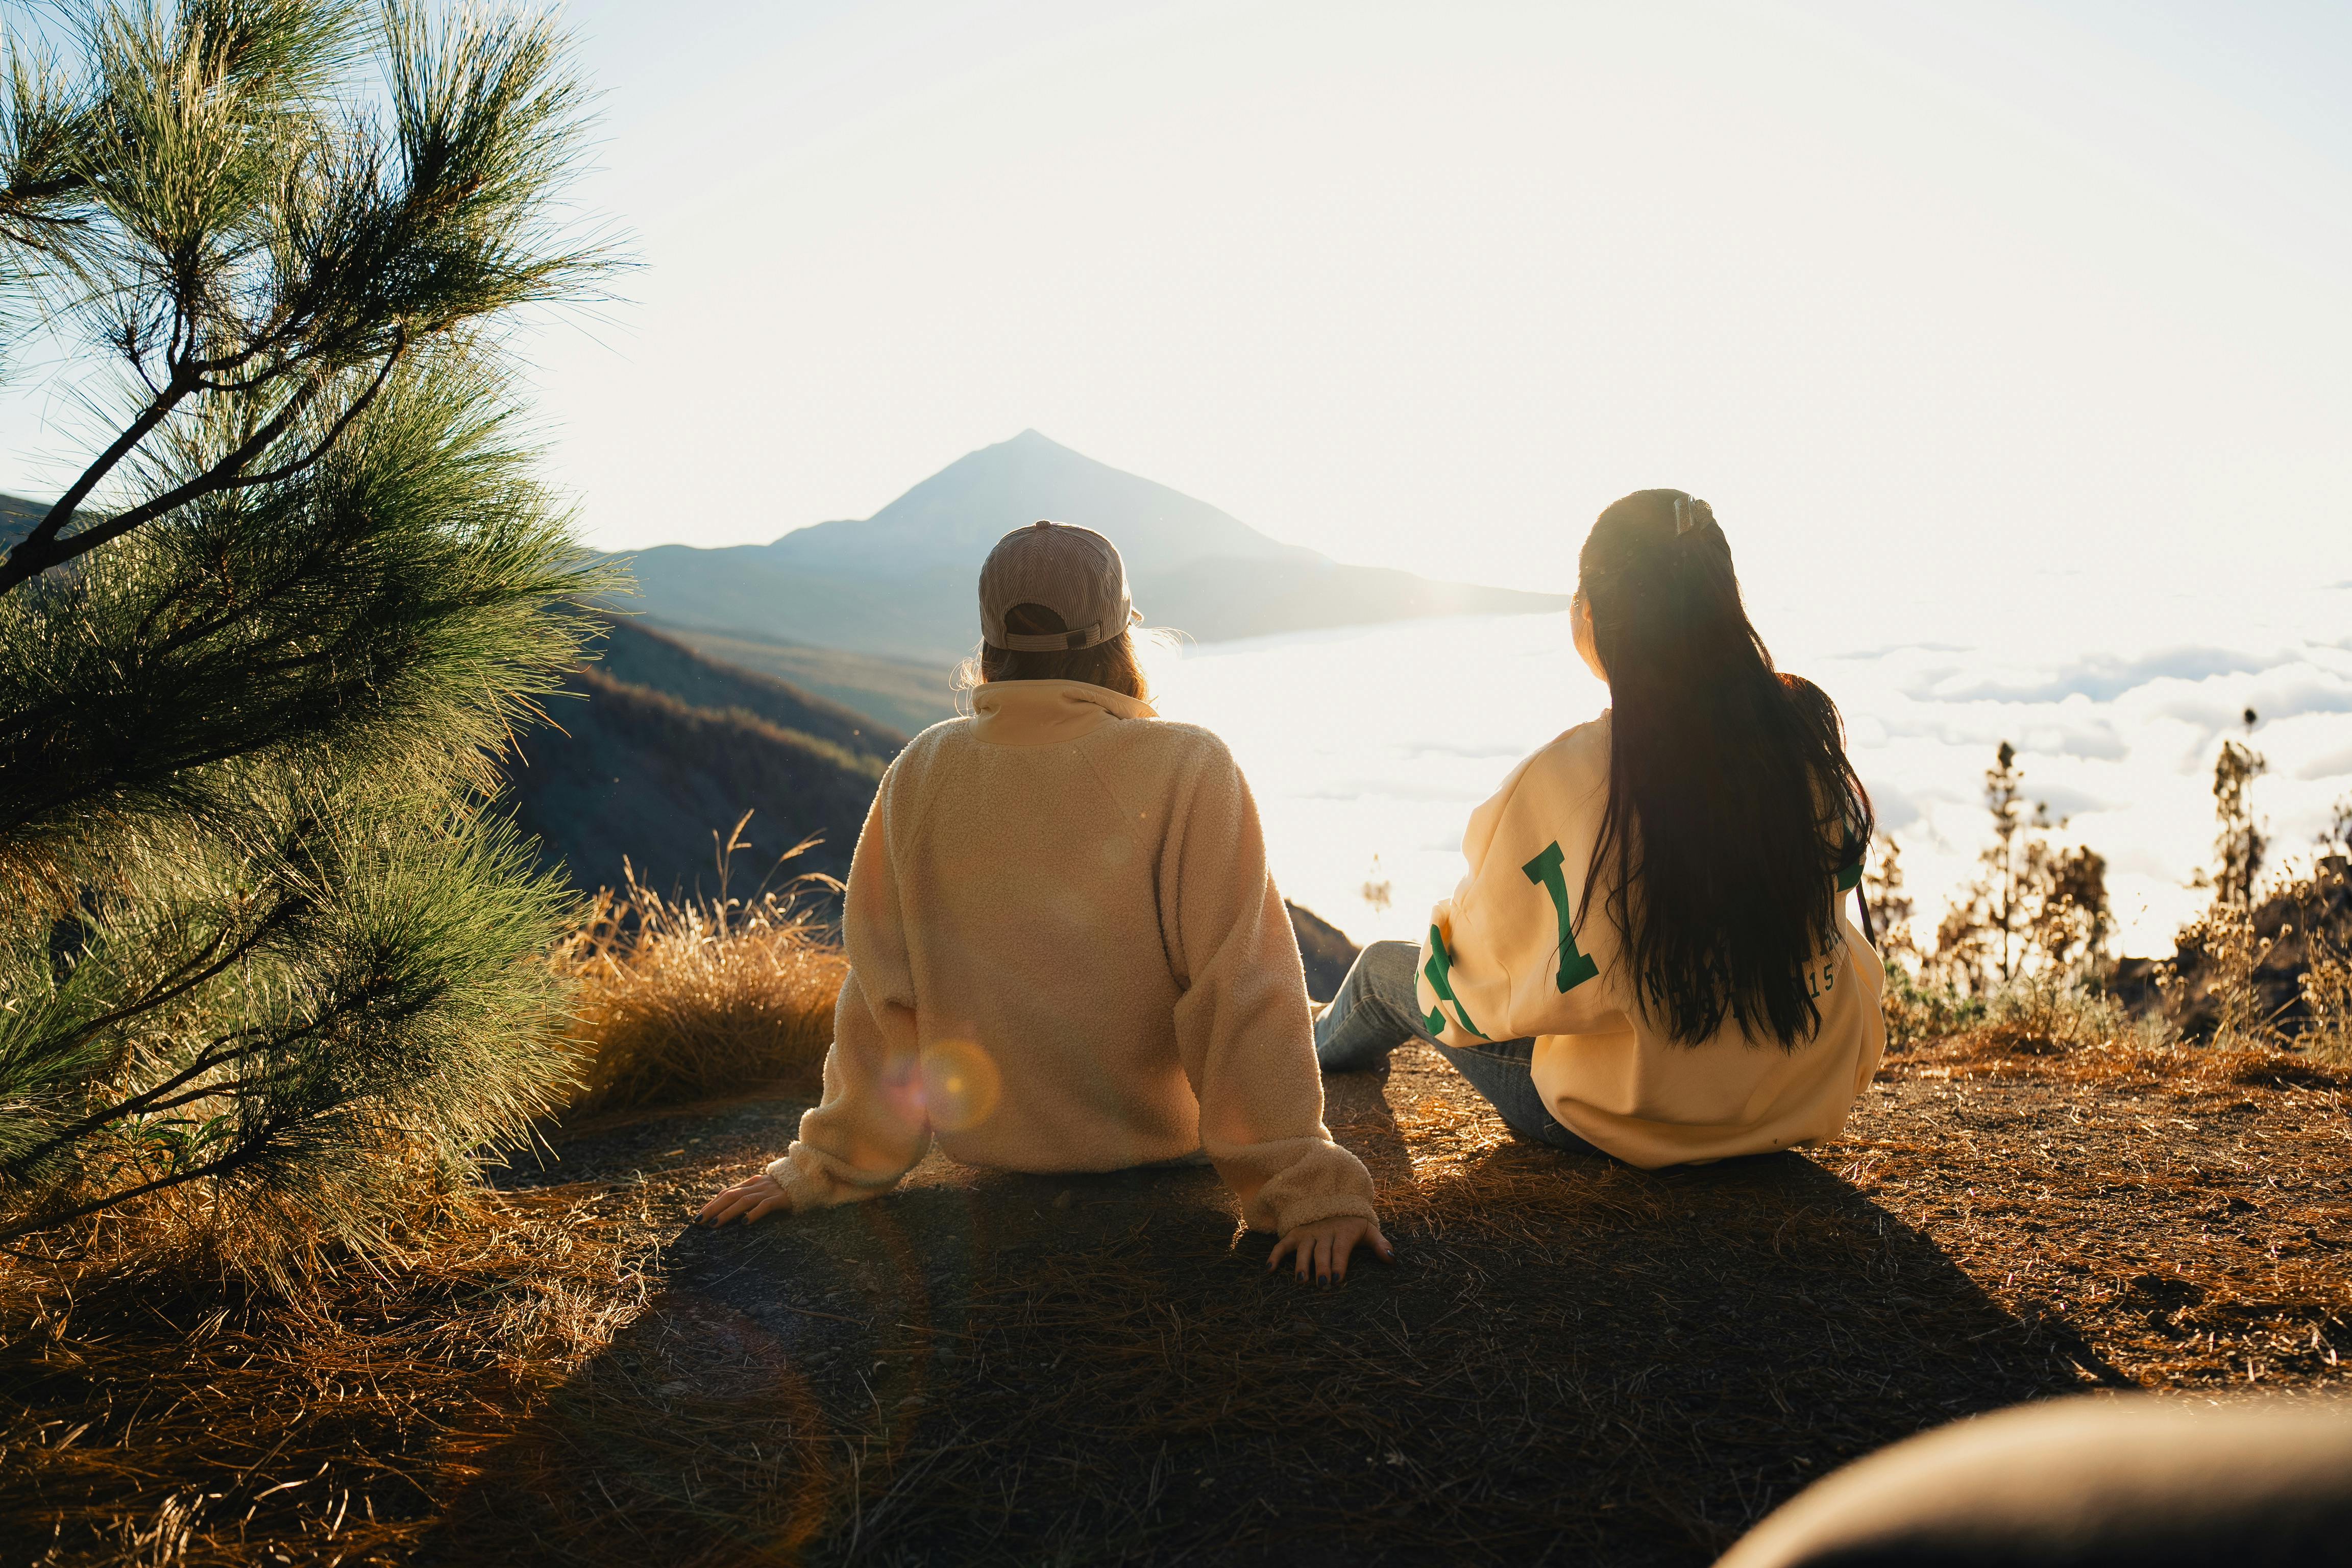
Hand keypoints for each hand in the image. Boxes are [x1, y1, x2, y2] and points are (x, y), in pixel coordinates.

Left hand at [697, 1171, 791, 1226]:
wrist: (809, 1178)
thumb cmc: (786, 1188)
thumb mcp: (765, 1190)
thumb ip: (751, 1196)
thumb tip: (733, 1210)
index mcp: (752, 1183)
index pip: (728, 1192)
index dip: (712, 1203)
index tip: (700, 1215)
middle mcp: (757, 1186)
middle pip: (731, 1196)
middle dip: (713, 1208)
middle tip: (699, 1221)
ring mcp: (769, 1191)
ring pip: (744, 1201)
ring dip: (727, 1213)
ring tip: (714, 1224)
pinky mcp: (781, 1198)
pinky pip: (765, 1205)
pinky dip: (754, 1213)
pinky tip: (745, 1223)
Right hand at [1268, 1215, 1392, 1286]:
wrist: (1333, 1201)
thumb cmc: (1353, 1224)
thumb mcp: (1369, 1230)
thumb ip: (1380, 1244)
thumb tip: (1392, 1259)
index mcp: (1344, 1231)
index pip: (1341, 1249)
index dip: (1339, 1264)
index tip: (1338, 1280)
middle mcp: (1325, 1232)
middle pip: (1322, 1251)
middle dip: (1322, 1268)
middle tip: (1322, 1285)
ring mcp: (1309, 1233)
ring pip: (1303, 1249)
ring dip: (1301, 1265)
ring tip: (1301, 1281)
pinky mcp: (1296, 1234)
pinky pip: (1283, 1244)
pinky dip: (1275, 1255)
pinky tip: (1270, 1269)